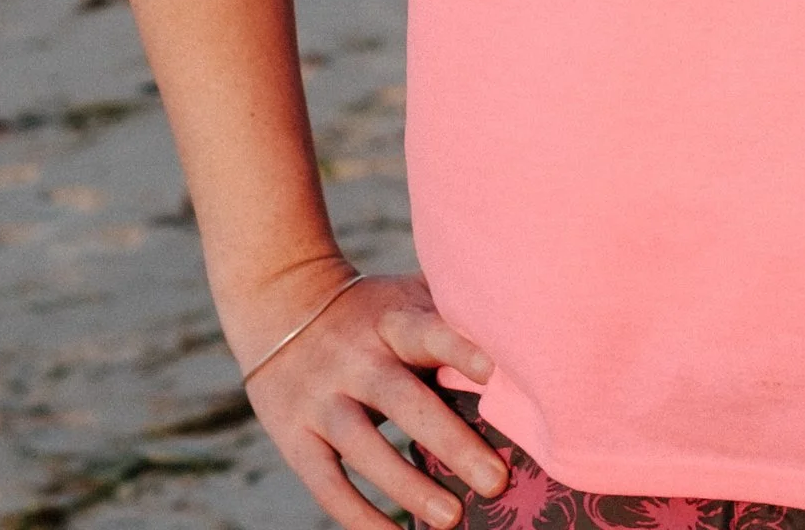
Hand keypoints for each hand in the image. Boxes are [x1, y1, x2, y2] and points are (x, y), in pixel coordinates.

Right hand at [235, 266, 506, 529]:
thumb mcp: (404, 296)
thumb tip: (524, 325)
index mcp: (390, 319)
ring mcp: (321, 399)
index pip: (427, 332)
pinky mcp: (295, 437)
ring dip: (407, 486)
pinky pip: (327, 483)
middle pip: (402, 400)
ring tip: (451, 518)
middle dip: (450, 441)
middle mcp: (354, 358)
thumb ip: (450, 311)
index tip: (495, 373)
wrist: (280, 302)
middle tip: (496, 479)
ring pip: (364, 447)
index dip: (459, 349)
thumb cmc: (370, 309)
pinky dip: (359, 515)